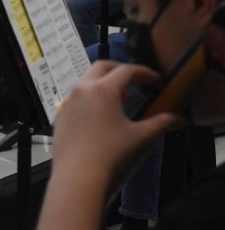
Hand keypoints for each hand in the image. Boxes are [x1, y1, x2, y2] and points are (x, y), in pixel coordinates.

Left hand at [53, 62, 179, 184]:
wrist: (78, 173)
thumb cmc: (111, 152)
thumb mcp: (140, 136)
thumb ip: (161, 123)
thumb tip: (180, 118)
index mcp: (103, 89)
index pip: (126, 70)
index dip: (144, 73)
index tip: (156, 81)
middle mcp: (83, 88)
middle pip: (102, 67)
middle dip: (121, 70)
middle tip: (137, 81)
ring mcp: (68, 100)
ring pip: (87, 80)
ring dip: (106, 83)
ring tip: (124, 98)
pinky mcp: (61, 113)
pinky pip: (78, 96)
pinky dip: (92, 96)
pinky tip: (102, 114)